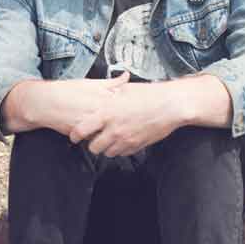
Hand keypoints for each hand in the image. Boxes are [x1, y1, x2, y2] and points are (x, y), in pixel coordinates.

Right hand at [0, 76, 118, 133]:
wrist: (46, 103)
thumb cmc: (68, 91)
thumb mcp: (90, 83)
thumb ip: (111, 82)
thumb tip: (127, 75)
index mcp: (102, 96)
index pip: (123, 104)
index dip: (126, 108)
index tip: (128, 108)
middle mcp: (97, 109)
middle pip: (117, 119)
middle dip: (120, 121)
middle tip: (121, 121)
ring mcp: (90, 122)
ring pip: (107, 131)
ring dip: (108, 130)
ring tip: (107, 127)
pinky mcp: (82, 133)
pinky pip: (95, 138)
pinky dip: (96, 136)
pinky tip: (94, 131)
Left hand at [68, 76, 182, 156]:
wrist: (170, 105)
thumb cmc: (149, 95)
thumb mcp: (124, 90)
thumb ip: (109, 96)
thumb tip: (102, 93)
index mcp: (107, 113)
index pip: (82, 130)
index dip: (75, 135)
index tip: (74, 136)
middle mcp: (114, 129)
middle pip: (93, 147)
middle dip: (92, 144)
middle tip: (95, 138)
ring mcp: (126, 140)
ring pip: (108, 153)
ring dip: (107, 147)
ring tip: (111, 139)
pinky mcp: (137, 146)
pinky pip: (123, 153)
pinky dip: (121, 149)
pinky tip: (124, 140)